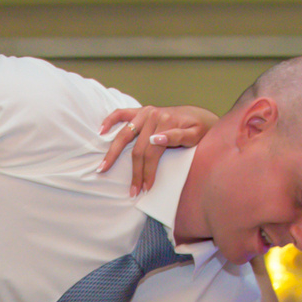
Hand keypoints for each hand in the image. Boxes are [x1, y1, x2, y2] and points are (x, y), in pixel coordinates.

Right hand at [97, 104, 216, 194]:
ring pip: (125, 136)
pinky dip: (110, 121)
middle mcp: (153, 116)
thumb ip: (178, 137)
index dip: (148, 172)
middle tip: (133, 190)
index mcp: (166, 122)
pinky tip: (101, 132)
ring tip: (103, 168)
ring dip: (113, 153)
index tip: (146, 189)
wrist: (200, 116)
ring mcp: (145, 112)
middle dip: (135, 172)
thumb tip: (157, 139)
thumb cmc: (199, 129)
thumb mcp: (195, 135)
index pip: (152, 153)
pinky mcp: (140, 111)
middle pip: (138, 149)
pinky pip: (121, 114)